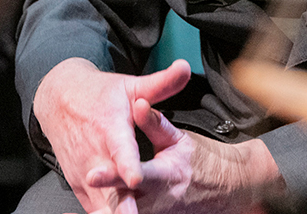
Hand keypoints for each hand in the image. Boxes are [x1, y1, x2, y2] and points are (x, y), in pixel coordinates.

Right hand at [33, 58, 192, 213]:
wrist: (58, 100)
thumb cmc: (101, 95)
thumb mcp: (131, 85)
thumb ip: (161, 84)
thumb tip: (185, 68)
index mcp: (109, 127)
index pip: (121, 149)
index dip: (128, 166)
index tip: (136, 179)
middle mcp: (95, 152)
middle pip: (109, 185)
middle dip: (121, 206)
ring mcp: (85, 172)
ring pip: (99, 201)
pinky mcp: (79, 184)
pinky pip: (92, 207)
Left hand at [85, 100, 281, 213]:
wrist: (226, 189)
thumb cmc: (200, 160)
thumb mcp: (179, 139)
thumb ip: (155, 124)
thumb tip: (138, 103)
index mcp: (166, 175)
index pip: (135, 174)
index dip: (114, 174)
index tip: (92, 174)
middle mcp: (158, 200)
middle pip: (123, 204)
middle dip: (100, 203)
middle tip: (81, 189)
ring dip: (100, 212)